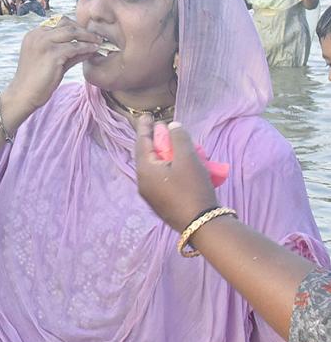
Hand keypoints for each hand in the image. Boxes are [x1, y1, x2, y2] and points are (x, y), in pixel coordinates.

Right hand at [5, 16, 102, 111]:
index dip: (75, 27)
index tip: (87, 34)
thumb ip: (68, 52)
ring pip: (72, 32)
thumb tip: (88, 47)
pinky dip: (86, 47)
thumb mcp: (52, 61)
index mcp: (34, 34)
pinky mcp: (51, 54)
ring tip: (98, 42)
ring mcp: (44, 43)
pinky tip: (93, 50)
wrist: (24, 94)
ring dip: (88, 36)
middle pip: (66, 24)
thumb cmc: (36, 80)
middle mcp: (38, 35)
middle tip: (96, 37)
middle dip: (83, 29)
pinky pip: (75, 47)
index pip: (58, 22)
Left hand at [134, 116, 216, 232]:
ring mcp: (151, 195)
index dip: (145, 128)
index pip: (141, 143)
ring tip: (178, 148)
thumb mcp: (188, 159)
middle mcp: (142, 182)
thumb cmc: (193, 189)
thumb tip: (171, 127)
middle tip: (164, 130)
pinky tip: (184, 168)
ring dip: (166, 156)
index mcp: (144, 170)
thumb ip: (179, 138)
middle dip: (157, 142)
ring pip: (156, 168)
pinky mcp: (161, 203)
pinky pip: (163, 180)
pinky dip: (171, 169)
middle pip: (148, 156)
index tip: (147, 116)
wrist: (201, 225)